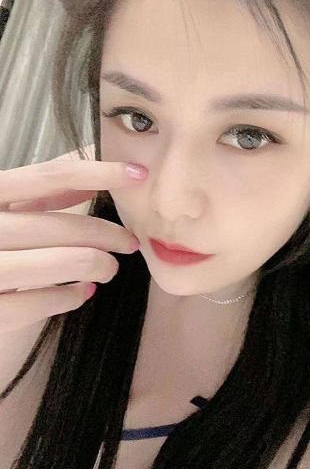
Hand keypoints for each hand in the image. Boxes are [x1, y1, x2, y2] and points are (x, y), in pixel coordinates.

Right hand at [0, 153, 146, 332]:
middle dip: (109, 234)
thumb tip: (89, 167)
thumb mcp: (5, 211)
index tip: (137, 175)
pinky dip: (73, 296)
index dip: (98, 173)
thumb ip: (40, 193)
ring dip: (100, 266)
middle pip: (64, 225)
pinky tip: (82, 292)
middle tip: (129, 242)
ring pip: (68, 262)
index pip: (49, 177)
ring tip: (108, 269)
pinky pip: (49, 301)